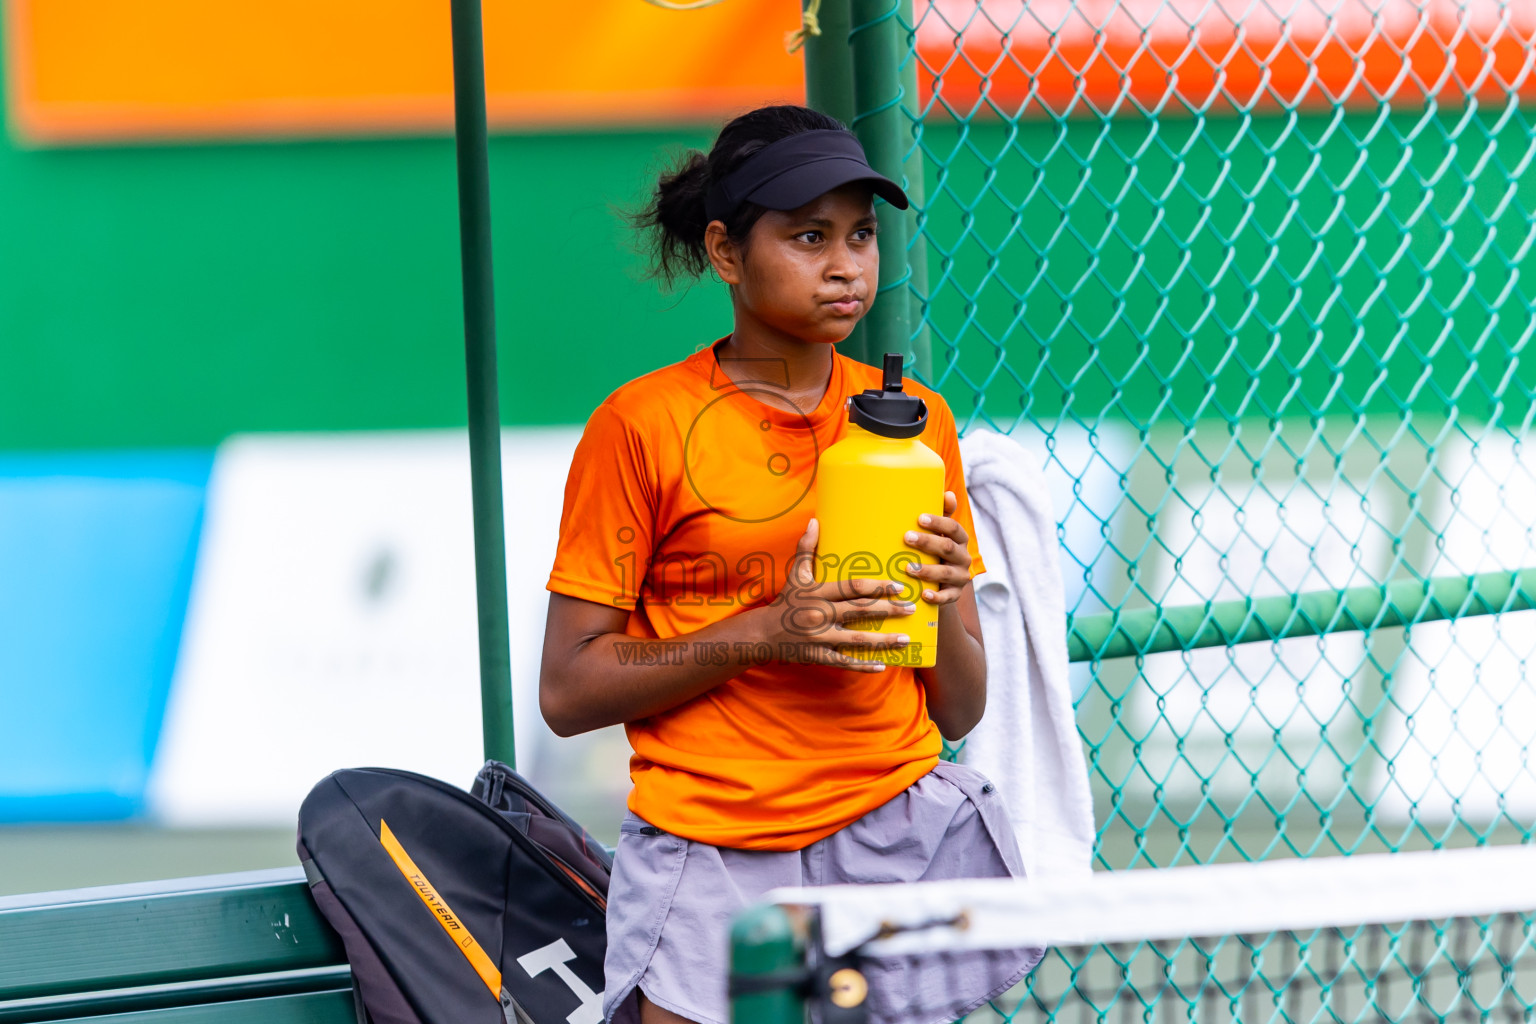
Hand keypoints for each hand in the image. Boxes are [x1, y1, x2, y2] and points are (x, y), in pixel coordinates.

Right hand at [757, 517, 915, 672]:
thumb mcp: (795, 575)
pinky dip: (863, 665)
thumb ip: (806, 548)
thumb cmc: (784, 602)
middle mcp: (820, 614)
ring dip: (883, 640)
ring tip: (905, 638)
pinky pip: (843, 661)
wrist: (762, 634)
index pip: (853, 588)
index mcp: (818, 593)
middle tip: (912, 609)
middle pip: (860, 611)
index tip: (899, 586)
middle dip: (889, 610)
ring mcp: (819, 637)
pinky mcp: (817, 656)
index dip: (878, 587)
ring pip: (856, 639)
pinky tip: (882, 665)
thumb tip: (814, 520)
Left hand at [902, 491, 972, 607]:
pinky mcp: (954, 594)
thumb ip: (942, 515)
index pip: (953, 528)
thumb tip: (948, 493)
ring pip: (946, 572)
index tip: (920, 518)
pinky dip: (936, 596)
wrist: (943, 584)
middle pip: (947, 548)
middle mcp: (963, 557)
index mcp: (959, 539)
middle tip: (907, 537)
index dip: (938, 523)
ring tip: (908, 567)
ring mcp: (960, 577)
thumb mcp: (939, 534)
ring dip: (928, 570)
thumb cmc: (936, 552)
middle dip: (927, 542)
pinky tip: (923, 594)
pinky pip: (947, 597)